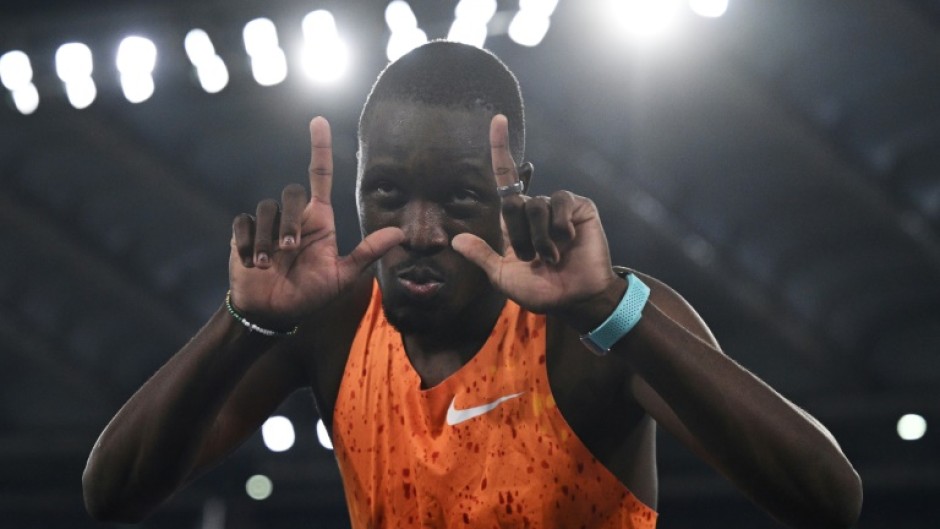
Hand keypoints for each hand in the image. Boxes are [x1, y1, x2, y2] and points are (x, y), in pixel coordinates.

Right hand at [229, 117, 403, 326]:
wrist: (274, 313)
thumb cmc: (310, 295)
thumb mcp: (342, 276)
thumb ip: (368, 254)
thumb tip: (400, 233)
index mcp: (319, 220)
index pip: (320, 176)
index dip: (320, 148)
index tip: (319, 121)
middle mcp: (294, 218)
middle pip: (290, 192)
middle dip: (290, 221)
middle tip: (289, 250)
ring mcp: (268, 225)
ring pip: (265, 209)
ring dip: (266, 240)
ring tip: (267, 266)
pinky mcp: (243, 234)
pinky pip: (243, 223)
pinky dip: (247, 244)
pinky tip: (251, 264)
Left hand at [452, 115, 622, 328]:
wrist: (576, 298)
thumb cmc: (542, 290)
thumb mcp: (502, 276)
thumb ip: (482, 256)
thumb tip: (455, 240)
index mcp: (515, 222)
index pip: (504, 180)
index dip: (500, 149)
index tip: (498, 120)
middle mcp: (535, 208)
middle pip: (513, 203)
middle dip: (519, 236)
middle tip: (533, 259)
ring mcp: (558, 207)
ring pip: (536, 206)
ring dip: (540, 239)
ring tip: (552, 257)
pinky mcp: (579, 207)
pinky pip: (560, 202)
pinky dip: (560, 227)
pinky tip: (569, 242)